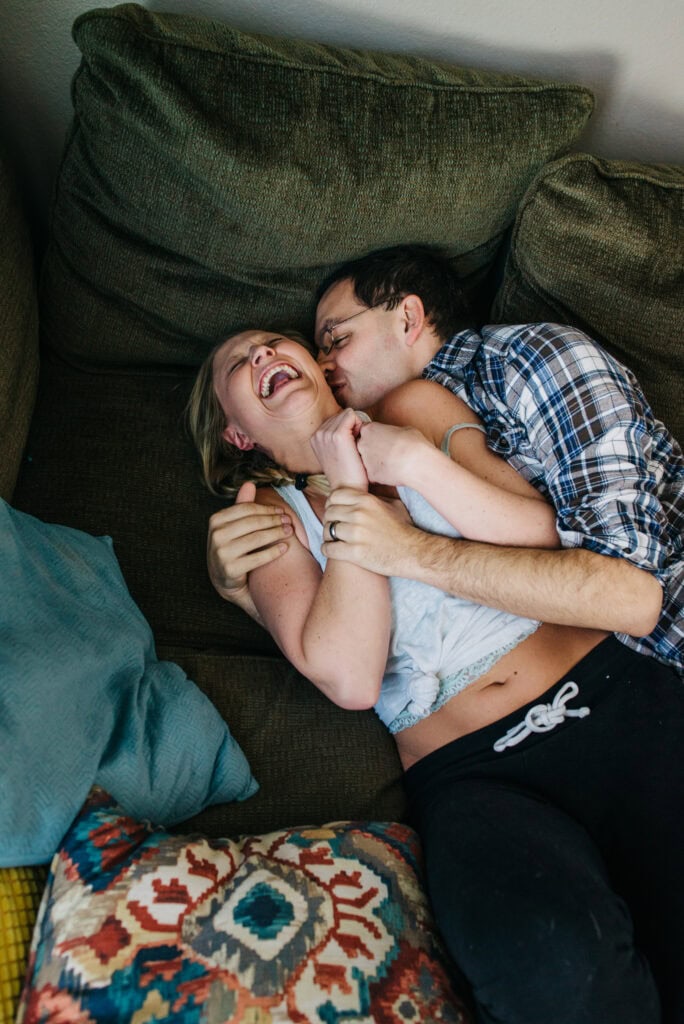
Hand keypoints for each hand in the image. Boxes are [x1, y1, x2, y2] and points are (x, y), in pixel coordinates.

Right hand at [207, 481, 291, 608]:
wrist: (225, 579)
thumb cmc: (232, 547)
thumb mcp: (234, 526)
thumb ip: (242, 506)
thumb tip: (249, 483)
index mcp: (215, 520)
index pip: (246, 509)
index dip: (266, 509)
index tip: (281, 511)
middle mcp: (216, 536)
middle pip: (253, 522)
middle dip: (274, 520)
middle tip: (288, 521)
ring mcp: (222, 553)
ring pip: (257, 538)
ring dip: (277, 533)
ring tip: (288, 531)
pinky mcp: (230, 570)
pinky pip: (258, 558)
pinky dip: (274, 552)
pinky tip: (285, 547)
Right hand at [310, 409, 368, 490]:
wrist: (348, 490)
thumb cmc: (347, 474)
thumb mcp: (334, 454)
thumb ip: (335, 438)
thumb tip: (349, 425)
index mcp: (315, 438)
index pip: (336, 419)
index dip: (347, 430)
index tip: (348, 448)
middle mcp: (318, 434)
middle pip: (342, 415)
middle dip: (351, 427)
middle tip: (353, 448)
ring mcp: (326, 434)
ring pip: (348, 414)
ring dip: (356, 427)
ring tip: (355, 447)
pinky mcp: (338, 435)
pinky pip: (353, 416)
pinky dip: (360, 426)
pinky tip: (358, 443)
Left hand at [321, 487, 414, 573]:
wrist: (413, 553)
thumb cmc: (403, 528)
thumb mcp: (393, 504)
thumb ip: (376, 495)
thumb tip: (364, 488)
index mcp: (366, 500)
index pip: (334, 496)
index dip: (332, 504)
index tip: (335, 511)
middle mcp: (359, 514)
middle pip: (329, 513)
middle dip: (329, 520)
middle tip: (335, 527)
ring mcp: (356, 534)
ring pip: (327, 530)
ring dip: (328, 536)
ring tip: (335, 539)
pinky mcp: (354, 553)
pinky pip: (328, 548)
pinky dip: (328, 549)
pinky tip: (334, 550)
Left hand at [357, 421, 431, 486]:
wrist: (415, 463)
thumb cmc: (412, 443)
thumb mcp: (404, 429)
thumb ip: (393, 432)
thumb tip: (396, 435)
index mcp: (370, 429)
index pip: (366, 430)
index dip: (375, 434)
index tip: (384, 438)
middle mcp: (363, 444)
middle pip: (363, 445)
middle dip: (372, 448)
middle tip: (387, 451)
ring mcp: (364, 460)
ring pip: (367, 461)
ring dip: (375, 462)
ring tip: (391, 463)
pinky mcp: (369, 475)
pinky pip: (373, 475)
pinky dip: (380, 475)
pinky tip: (392, 473)